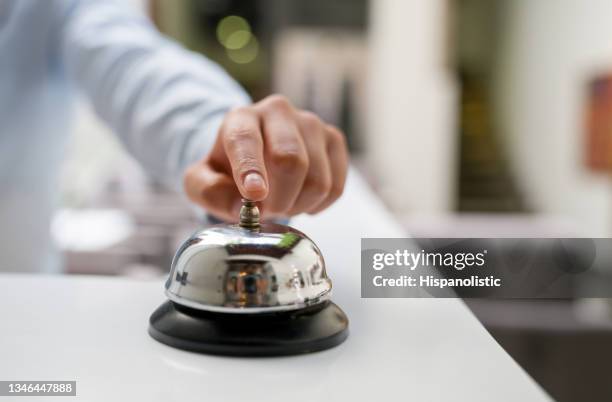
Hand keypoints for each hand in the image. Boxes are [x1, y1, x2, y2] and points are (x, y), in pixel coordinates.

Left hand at [184, 95, 348, 220]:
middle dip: (279, 199)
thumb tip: (241, 207)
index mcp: (241, 118)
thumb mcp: (202, 181)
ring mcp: (311, 124)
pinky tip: (300, 199)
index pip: (247, 139)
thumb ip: (209, 192)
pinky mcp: (334, 140)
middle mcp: (278, 112)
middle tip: (266, 212)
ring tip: (281, 204)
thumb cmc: (227, 170)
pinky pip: (335, 187)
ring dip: (298, 205)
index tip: (254, 194)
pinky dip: (317, 205)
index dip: (251, 168)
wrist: (256, 157)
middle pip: (291, 160)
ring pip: (317, 180)